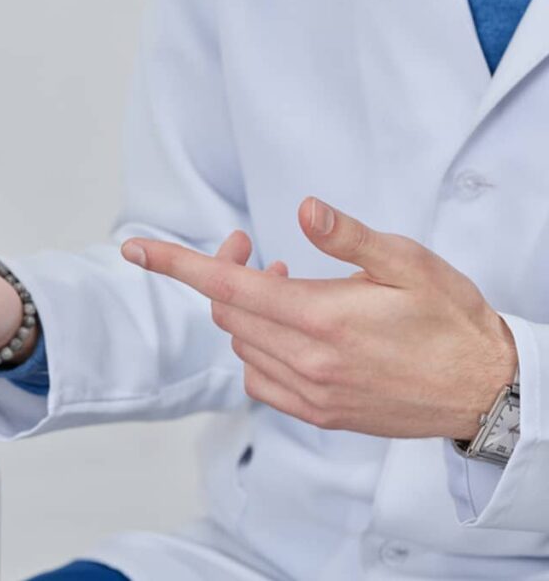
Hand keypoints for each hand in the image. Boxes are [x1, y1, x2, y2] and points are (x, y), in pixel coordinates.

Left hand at [122, 197, 517, 440]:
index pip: (227, 288)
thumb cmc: (450, 320)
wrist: (484, 391)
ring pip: (241, 344)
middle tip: (256, 249)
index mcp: (321, 318)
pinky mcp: (317, 414)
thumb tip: (303, 208)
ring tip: (286, 286)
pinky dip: (258, 348)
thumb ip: (347, 236)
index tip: (136, 248)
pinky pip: (259, 378)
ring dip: (246, 311)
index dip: (176, 264)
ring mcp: (310, 393)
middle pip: (228, 313)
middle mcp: (307, 361)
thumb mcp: (408, 263)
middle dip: (227, 275)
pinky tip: (289, 331)